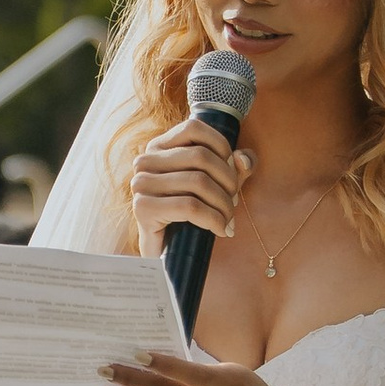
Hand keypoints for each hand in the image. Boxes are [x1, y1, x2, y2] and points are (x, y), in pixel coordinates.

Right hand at [128, 120, 254, 260]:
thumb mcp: (218, 185)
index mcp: (160, 147)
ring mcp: (141, 184)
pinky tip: (221, 230)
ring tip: (228, 220)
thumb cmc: (193, 216)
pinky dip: (213, 219)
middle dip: (228, 181)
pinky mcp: (143, 208)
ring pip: (198, 181)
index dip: (222, 148)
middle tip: (233, 204)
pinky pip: (190, 206)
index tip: (233, 173)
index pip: (194, 128)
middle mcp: (145, 161)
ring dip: (223, 204)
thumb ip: (235, 167)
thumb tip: (244, 159)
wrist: (169, 256)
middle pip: (200, 156)